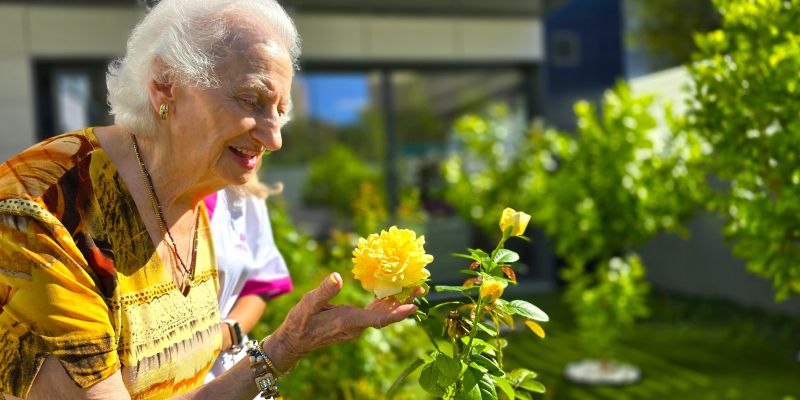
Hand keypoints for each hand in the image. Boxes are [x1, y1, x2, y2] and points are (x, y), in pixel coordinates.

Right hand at [263, 272, 421, 371]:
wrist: (295, 341)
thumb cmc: (300, 323)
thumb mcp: (308, 304)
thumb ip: (324, 292)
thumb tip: (337, 276)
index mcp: (348, 321)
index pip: (378, 318)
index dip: (396, 313)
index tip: (414, 306)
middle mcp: (356, 326)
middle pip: (385, 315)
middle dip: (404, 303)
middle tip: (421, 287)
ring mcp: (356, 325)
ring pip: (381, 314)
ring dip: (397, 302)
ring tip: (414, 287)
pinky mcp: (353, 322)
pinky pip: (374, 313)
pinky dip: (385, 302)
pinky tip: (392, 292)